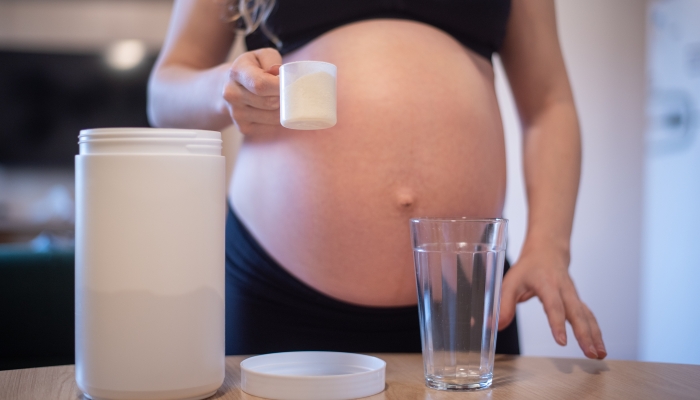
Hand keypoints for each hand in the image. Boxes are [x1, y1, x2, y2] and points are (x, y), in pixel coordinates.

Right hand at [223, 48, 281, 134]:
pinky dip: (277, 120)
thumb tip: (280, 75)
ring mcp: (236, 113)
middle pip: (269, 102)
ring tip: (280, 99)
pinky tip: (273, 109)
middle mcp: (232, 94)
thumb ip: (273, 61)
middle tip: (289, 92)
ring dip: (283, 110)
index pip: (261, 84)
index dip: (280, 86)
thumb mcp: (262, 56)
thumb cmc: (253, 69)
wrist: (231, 86)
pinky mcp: (243, 127)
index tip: (293, 85)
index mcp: (237, 72)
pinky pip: (270, 127)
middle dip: (284, 98)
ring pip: (273, 117)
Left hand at [498, 245, 606, 359]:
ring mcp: (573, 295)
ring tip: (599, 354)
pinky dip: (595, 331)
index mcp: (547, 283)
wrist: (547, 251)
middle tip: (590, 353)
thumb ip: (503, 305)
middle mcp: (564, 289)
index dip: (558, 323)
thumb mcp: (510, 282)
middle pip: (577, 312)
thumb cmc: (528, 268)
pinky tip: (598, 346)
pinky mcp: (577, 301)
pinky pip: (588, 316)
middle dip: (584, 334)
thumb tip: (494, 327)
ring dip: (594, 335)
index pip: (554, 305)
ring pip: (587, 315)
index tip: (562, 341)